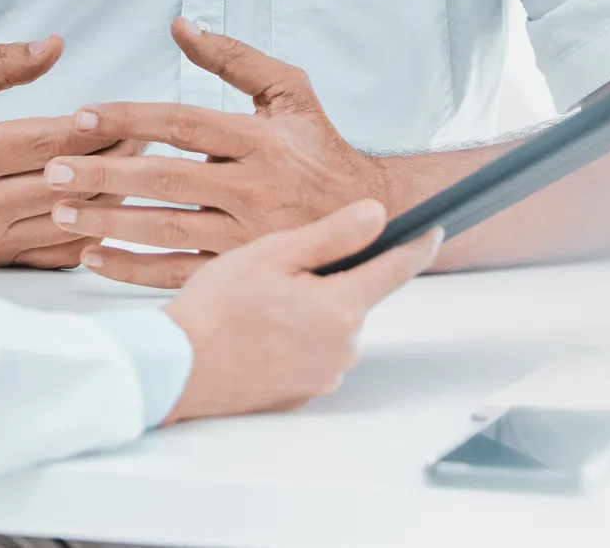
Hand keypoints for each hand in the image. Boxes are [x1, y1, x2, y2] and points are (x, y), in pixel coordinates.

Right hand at [0, 36, 137, 267]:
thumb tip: (55, 45)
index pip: (51, 140)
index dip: (97, 128)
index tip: (130, 113)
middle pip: (70, 182)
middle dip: (117, 160)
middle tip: (152, 138)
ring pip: (73, 221)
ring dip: (114, 196)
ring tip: (142, 170)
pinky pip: (62, 255)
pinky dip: (95, 232)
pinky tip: (115, 209)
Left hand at [45, 17, 394, 285]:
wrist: (376, 218)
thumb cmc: (320, 147)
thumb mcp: (289, 92)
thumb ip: (234, 58)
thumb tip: (180, 23)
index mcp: (261, 140)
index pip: (182, 123)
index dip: (129, 118)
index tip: (80, 116)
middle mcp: (254, 189)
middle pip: (166, 179)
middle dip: (104, 175)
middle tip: (51, 172)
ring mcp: (249, 237)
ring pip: (167, 230)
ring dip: (109, 222)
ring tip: (59, 213)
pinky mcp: (244, 271)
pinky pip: (180, 273)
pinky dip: (132, 270)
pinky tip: (91, 258)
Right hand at [159, 200, 440, 421]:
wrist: (178, 367)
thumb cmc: (217, 309)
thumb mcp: (272, 253)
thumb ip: (331, 235)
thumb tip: (376, 215)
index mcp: (341, 308)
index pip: (395, 270)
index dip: (416, 246)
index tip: (431, 231)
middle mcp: (343, 348)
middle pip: (354, 300)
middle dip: (329, 281)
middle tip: (277, 272)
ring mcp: (323, 376)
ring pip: (331, 330)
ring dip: (308, 313)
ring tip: (257, 305)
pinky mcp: (302, 394)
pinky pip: (311, 357)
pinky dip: (292, 342)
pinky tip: (256, 333)